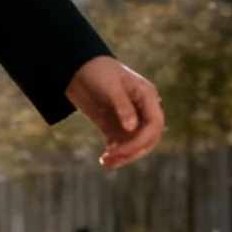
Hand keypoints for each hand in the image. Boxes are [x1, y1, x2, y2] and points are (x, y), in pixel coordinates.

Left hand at [66, 55, 163, 169]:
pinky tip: (105, 159)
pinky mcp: (116, 127)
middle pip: (149, 138)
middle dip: (133, 151)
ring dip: (124, 156)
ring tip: (105, 162)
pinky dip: (116, 155)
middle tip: (112, 158)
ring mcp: (130, 120)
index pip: (154, 124)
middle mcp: (143, 110)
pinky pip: (121, 145)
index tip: (121, 148)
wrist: (77, 69)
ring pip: (136, 145)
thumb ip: (122, 106)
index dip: (141, 139)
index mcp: (147, 97)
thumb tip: (132, 128)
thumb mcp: (110, 86)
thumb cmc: (97, 72)